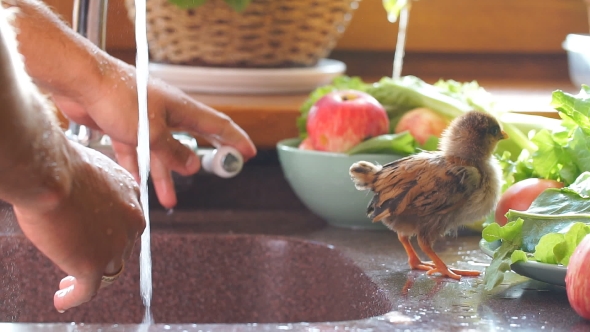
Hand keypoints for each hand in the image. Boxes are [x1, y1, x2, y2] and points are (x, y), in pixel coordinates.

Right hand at [13, 141, 144, 311]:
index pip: (127, 222)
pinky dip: (75, 297)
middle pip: (121, 247)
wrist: (51, 174)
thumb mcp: (93, 169)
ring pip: (109, 271)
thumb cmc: (62, 165)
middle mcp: (131, 221)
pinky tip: (62, 299)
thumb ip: (98, 187)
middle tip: (80, 261)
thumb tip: (85, 196)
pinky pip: (88, 290)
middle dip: (102, 256)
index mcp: (131, 196)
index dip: (112, 233)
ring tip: (69, 284)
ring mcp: (116, 245)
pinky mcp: (95, 264)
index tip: (98, 239)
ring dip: (91, 279)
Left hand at [51, 59, 256, 207]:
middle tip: (213, 175)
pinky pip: (136, 152)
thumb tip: (192, 165)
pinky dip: (138, 168)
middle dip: (201, 161)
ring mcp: (145, 120)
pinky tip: (137, 185)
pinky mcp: (123, 126)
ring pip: (161, 152)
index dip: (235, 140)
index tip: (248, 153)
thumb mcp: (152, 133)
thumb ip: (172, 152)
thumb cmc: (119, 98)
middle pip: (190, 141)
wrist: (81, 82)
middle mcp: (167, 114)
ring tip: (169, 198)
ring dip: (165, 174)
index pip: (217, 125)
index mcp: (182, 109)